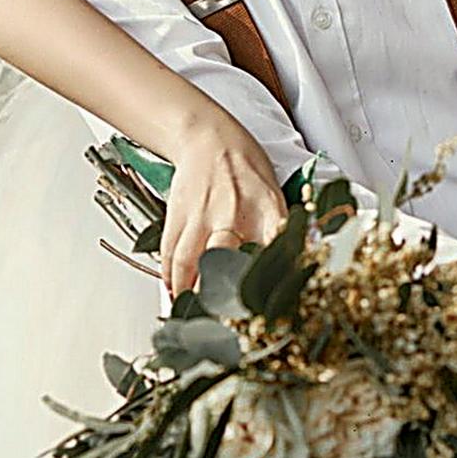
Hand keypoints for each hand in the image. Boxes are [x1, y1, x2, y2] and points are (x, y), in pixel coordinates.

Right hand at [161, 119, 286, 296]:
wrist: (208, 137)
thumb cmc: (245, 166)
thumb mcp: (275, 195)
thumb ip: (278, 232)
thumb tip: (285, 269)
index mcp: (268, 209)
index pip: (273, 252)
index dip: (269, 284)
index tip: (267, 311)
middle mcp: (234, 212)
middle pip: (225, 263)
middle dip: (222, 297)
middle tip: (224, 321)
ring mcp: (202, 214)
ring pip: (190, 264)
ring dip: (188, 293)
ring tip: (191, 312)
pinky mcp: (178, 214)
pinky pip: (171, 253)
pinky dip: (170, 276)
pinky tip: (174, 290)